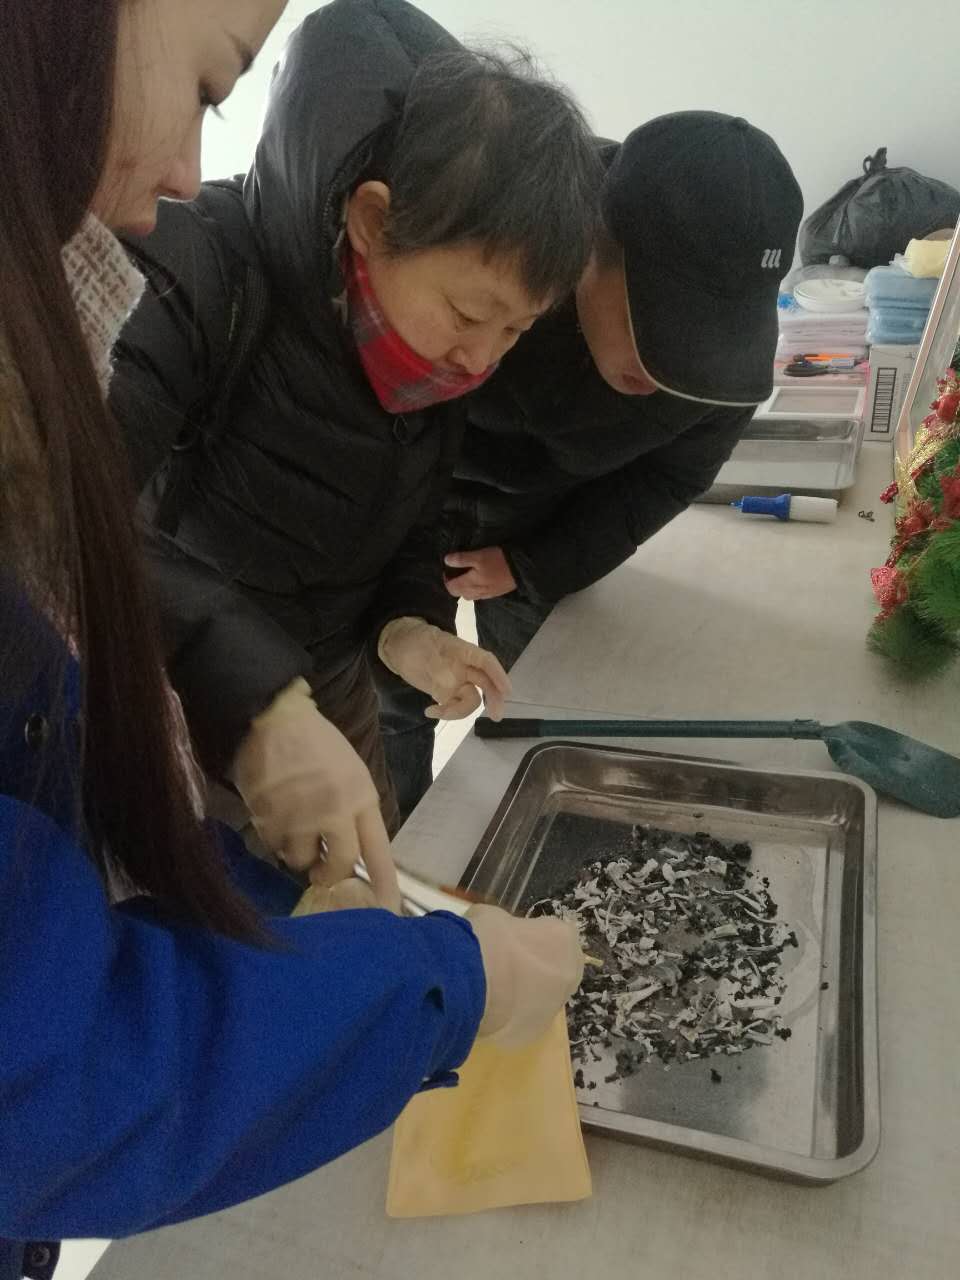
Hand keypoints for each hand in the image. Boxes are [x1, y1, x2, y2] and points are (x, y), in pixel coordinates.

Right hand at [231, 679, 400, 911]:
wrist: (275, 718)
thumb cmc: (317, 743)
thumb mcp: (350, 771)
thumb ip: (353, 809)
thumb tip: (351, 851)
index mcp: (361, 798)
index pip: (378, 850)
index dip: (383, 883)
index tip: (389, 909)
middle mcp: (335, 811)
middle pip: (339, 865)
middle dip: (329, 872)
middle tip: (320, 868)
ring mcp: (300, 816)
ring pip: (300, 859)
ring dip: (297, 850)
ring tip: (292, 824)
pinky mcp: (269, 817)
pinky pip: (272, 845)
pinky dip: (274, 837)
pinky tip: (274, 813)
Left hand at [378, 617, 510, 720]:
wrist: (399, 646)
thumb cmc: (413, 639)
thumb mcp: (421, 643)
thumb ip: (434, 662)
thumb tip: (448, 683)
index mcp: (462, 650)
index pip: (485, 661)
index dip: (498, 674)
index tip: (508, 691)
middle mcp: (463, 667)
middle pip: (485, 683)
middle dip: (494, 699)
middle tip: (496, 717)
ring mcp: (456, 681)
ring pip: (471, 698)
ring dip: (460, 711)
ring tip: (436, 712)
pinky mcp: (445, 693)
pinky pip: (454, 706)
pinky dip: (446, 712)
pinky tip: (429, 711)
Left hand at [444, 547, 516, 600]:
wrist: (521, 569)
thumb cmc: (497, 561)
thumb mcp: (478, 556)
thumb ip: (461, 559)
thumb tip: (446, 561)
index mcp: (470, 584)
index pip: (451, 588)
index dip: (446, 580)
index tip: (447, 569)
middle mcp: (476, 593)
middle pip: (459, 594)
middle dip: (454, 584)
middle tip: (455, 572)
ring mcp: (486, 595)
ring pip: (469, 595)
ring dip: (464, 587)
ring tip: (466, 575)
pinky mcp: (494, 594)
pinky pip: (479, 595)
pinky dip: (474, 589)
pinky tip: (479, 579)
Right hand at [466, 905, 584, 1047]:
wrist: (468, 983)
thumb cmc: (484, 940)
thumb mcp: (495, 917)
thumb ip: (510, 928)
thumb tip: (504, 936)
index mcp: (562, 938)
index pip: (559, 934)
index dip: (537, 937)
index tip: (516, 941)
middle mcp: (568, 973)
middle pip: (561, 970)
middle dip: (542, 968)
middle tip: (512, 968)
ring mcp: (554, 1007)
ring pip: (545, 1000)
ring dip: (528, 995)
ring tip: (496, 993)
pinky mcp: (533, 1033)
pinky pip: (526, 1021)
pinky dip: (513, 1017)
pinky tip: (490, 1011)